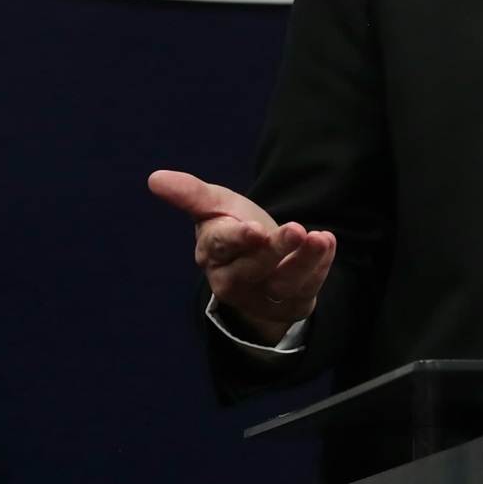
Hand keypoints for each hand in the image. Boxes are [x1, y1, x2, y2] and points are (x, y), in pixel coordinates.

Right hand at [148, 169, 336, 345]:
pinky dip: (320, 267)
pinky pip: (307, 289)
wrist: (261, 262)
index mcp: (212, 253)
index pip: (222, 247)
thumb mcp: (216, 206)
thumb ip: (190, 193)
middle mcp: (233, 280)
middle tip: (296, 229)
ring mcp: (262, 297)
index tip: (255, 229)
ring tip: (320, 238)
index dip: (238, 239)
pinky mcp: (290, 305)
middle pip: (253, 268)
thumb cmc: (234, 228)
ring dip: (304, 261)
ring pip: (282, 283)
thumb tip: (154, 178)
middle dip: (275, 249)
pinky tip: (327, 243)